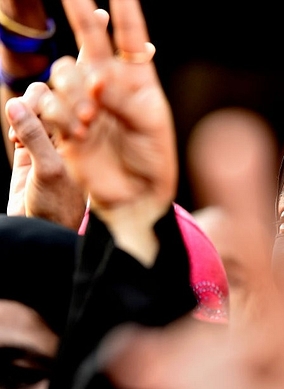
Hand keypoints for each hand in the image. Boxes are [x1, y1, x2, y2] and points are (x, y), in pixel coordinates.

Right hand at [6, 82, 86, 229]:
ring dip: (28, 109)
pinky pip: (23, 117)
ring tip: (21, 136)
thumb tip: (15, 104)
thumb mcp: (50, 170)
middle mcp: (77, 131)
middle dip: (44, 99)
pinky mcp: (32, 143)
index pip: (85, 95)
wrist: (44, 229)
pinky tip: (16, 141)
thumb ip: (35, 137)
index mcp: (95, 135)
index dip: (73, 92)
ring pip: (39, 102)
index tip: (62, 110)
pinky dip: (16, 122)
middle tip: (39, 116)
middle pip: (59, 92)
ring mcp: (54, 136)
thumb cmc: (58, 205)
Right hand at [30, 0, 175, 263]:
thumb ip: (124, 99)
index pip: (130, 36)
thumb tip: (95, 81)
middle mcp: (108, 82)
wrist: (135, 194)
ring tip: (89, 121)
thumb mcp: (150, 124)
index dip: (125, 10)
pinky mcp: (64, 121)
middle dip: (79, 10)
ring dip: (72, 91)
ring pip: (63, 72)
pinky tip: (78, 132)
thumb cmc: (153, 158)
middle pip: (89, 37)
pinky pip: (49, 102)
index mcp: (138, 78)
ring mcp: (84, 100)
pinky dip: (60, 113)